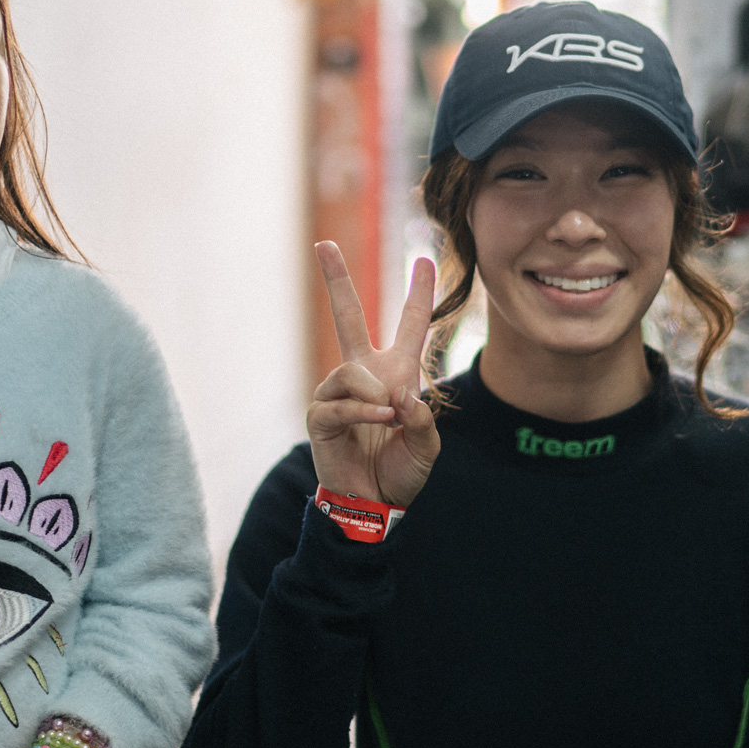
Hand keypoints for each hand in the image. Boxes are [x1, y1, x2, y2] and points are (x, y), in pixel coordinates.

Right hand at [307, 243, 439, 506]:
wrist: (375, 503)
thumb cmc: (401, 471)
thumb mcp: (427, 446)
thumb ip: (423, 420)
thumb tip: (399, 397)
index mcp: (396, 374)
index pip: (410, 326)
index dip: (419, 294)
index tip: (426, 260)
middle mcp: (364, 375)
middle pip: (347, 316)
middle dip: (336, 280)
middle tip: (323, 244)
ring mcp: (339, 392)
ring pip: (351, 370)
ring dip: (375, 394)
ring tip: (388, 418)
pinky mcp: (321, 416)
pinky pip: (340, 402)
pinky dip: (363, 413)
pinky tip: (378, 422)